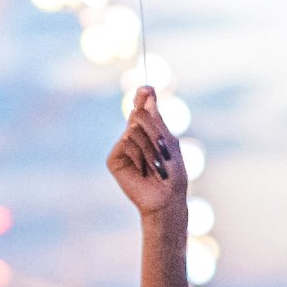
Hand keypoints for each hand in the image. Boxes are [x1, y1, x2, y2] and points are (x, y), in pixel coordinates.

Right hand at [104, 85, 183, 214]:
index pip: (143, 107)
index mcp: (149, 131)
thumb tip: (147, 92)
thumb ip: (156, 118)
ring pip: (133, 129)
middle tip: (162, 149)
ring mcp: (122, 147)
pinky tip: (142, 170)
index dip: (143, 96)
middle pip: (138, 114)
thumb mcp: (168, 141)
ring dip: (150, 148)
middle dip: (154, 130)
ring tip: (154, 165)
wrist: (166, 198)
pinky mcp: (114, 159)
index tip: (147, 88)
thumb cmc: (172, 172)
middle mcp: (133, 136)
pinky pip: (125, 142)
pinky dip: (139, 155)